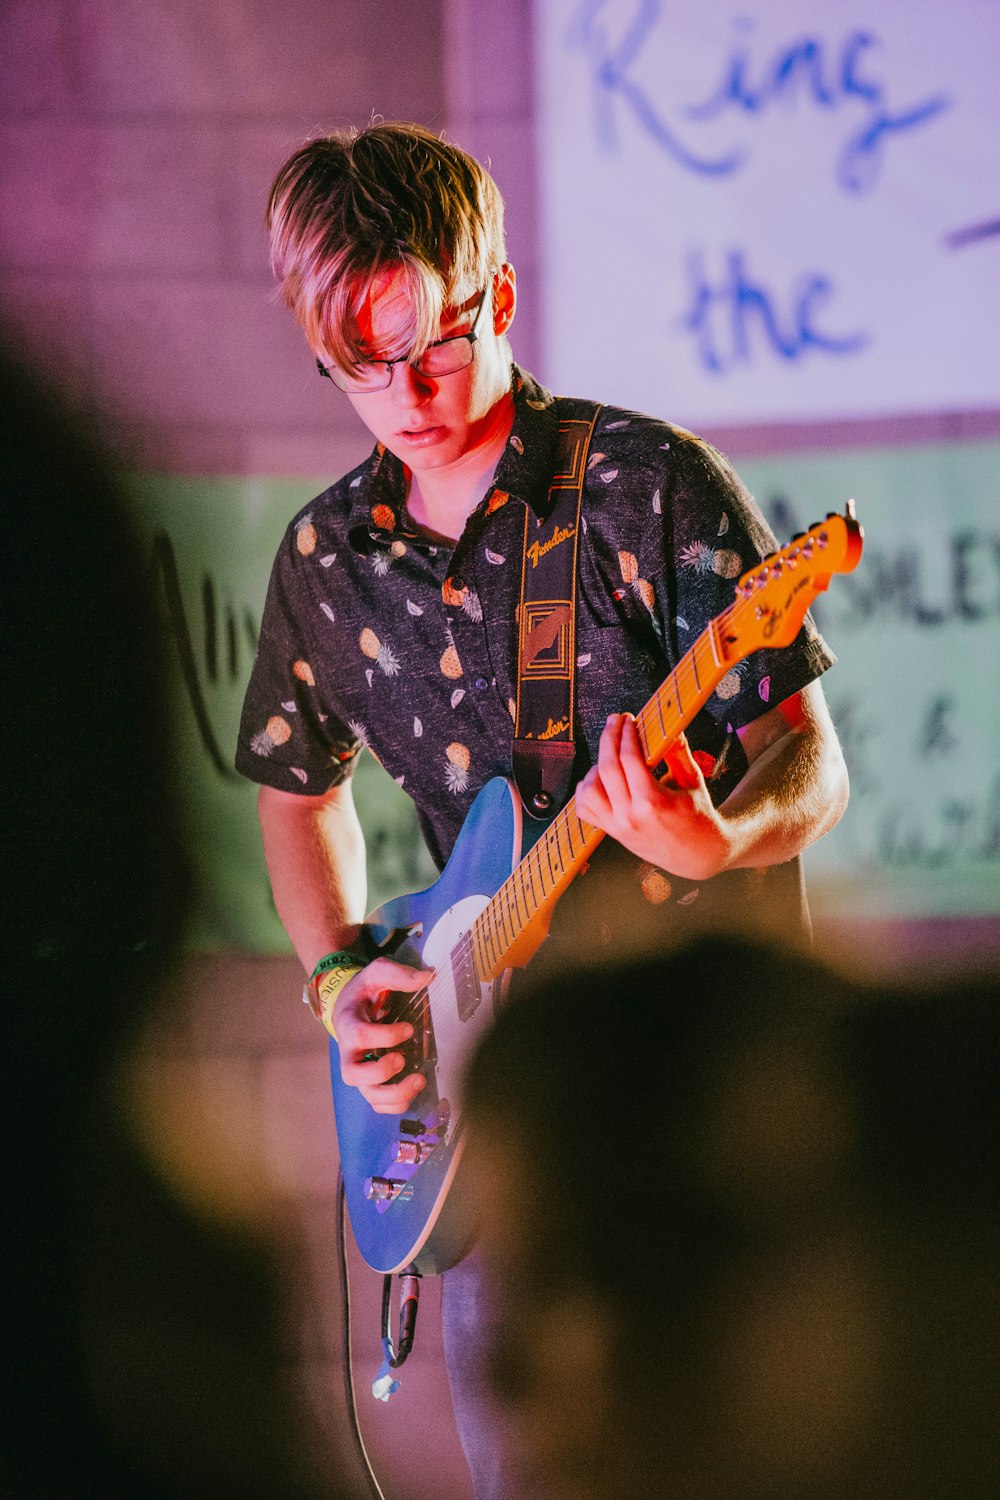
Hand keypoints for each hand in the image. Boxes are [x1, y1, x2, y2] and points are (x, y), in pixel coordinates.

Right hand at [332, 956, 433, 1114]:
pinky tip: (414, 1090)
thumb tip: (427, 977)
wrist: (349, 1005)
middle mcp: (350, 1052)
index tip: (409, 1028)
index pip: (360, 1036)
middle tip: (402, 1060)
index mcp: (349, 1024)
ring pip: (368, 1095)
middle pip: (353, 1075)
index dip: (385, 1036)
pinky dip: (395, 1104)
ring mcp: (359, 1069)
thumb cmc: (365, 991)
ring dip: (394, 1094)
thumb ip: (399, 974)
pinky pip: (377, 1103)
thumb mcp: (377, 973)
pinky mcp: (369, 1081)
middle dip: (381, 1072)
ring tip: (419, 1080)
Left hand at [575, 714, 732, 880]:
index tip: (629, 719)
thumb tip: (671, 727)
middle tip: (615, 721)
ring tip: (610, 755)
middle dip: (608, 737)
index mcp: (653, 803)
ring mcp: (617, 827)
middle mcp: (630, 817)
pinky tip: (600, 779)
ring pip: (588, 789)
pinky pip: (585, 809)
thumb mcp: (693, 782)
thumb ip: (679, 753)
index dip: (626, 733)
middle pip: (606, 768)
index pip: (629, 758)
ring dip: (595, 766)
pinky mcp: (612, 833)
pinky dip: (586, 790)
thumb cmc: (699, 817)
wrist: (698, 856)